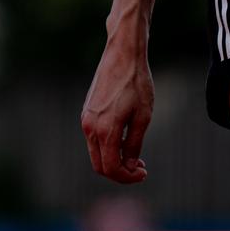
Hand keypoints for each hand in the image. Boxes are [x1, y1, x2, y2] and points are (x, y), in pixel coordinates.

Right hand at [80, 32, 152, 182]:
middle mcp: (89, 127)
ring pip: (96, 153)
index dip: (128, 177)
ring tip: (136, 157)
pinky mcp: (87, 112)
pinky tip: (124, 140)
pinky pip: (94, 139)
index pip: (111, 168)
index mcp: (104, 129)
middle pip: (100, 165)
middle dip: (120, 172)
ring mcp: (85, 119)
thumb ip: (134, 144)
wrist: (122, 54)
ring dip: (114, 160)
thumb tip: (130, 167)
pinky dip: (108, 147)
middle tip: (141, 169)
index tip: (144, 173)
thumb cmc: (136, 83)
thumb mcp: (142, 116)